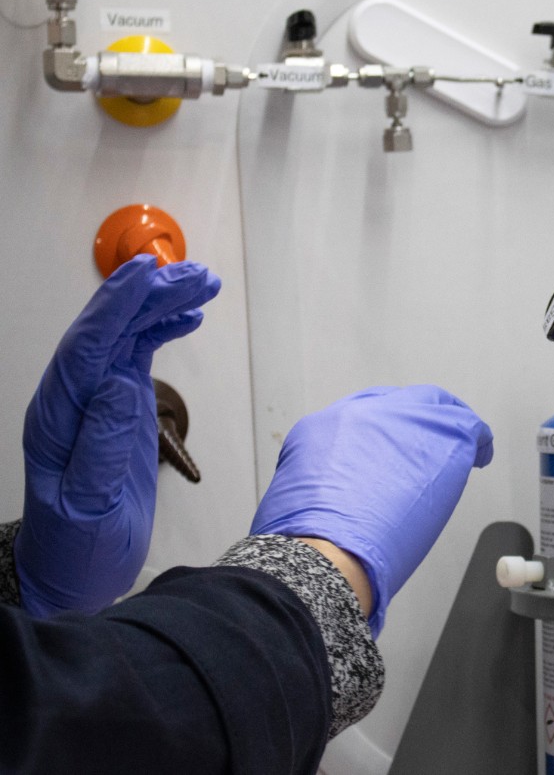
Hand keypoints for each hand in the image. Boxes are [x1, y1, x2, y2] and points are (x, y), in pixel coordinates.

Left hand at [16, 255, 220, 616]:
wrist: (74, 570)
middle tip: (194, 274)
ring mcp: (96, 399)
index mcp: (59, 416)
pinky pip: (137, 353)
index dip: (117, 305)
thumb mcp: (87, 504)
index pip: (88, 344)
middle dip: (149, 295)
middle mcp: (75, 398)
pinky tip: (187, 317)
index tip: (148, 274)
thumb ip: (99, 444)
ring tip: (202, 284)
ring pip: (126, 334)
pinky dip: (162, 330)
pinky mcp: (117, 406)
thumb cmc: (74, 545)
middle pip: (109, 328)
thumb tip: (116, 383)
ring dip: (160, 305)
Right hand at [250, 386, 493, 634]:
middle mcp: (363, 415)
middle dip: (419, 424)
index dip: (385, 431)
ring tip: (460, 452)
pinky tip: (480, 455)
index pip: (364, 414)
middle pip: (403, 404)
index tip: (395, 446)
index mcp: (324, 427)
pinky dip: (477, 441)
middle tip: (429, 449)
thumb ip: (326, 481)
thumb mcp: (295, 497)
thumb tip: (342, 496)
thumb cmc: (306, 541)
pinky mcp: (441, 436)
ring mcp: (404, 421)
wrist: (325, 552)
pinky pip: (468, 426)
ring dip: (448, 432)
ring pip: (436, 409)